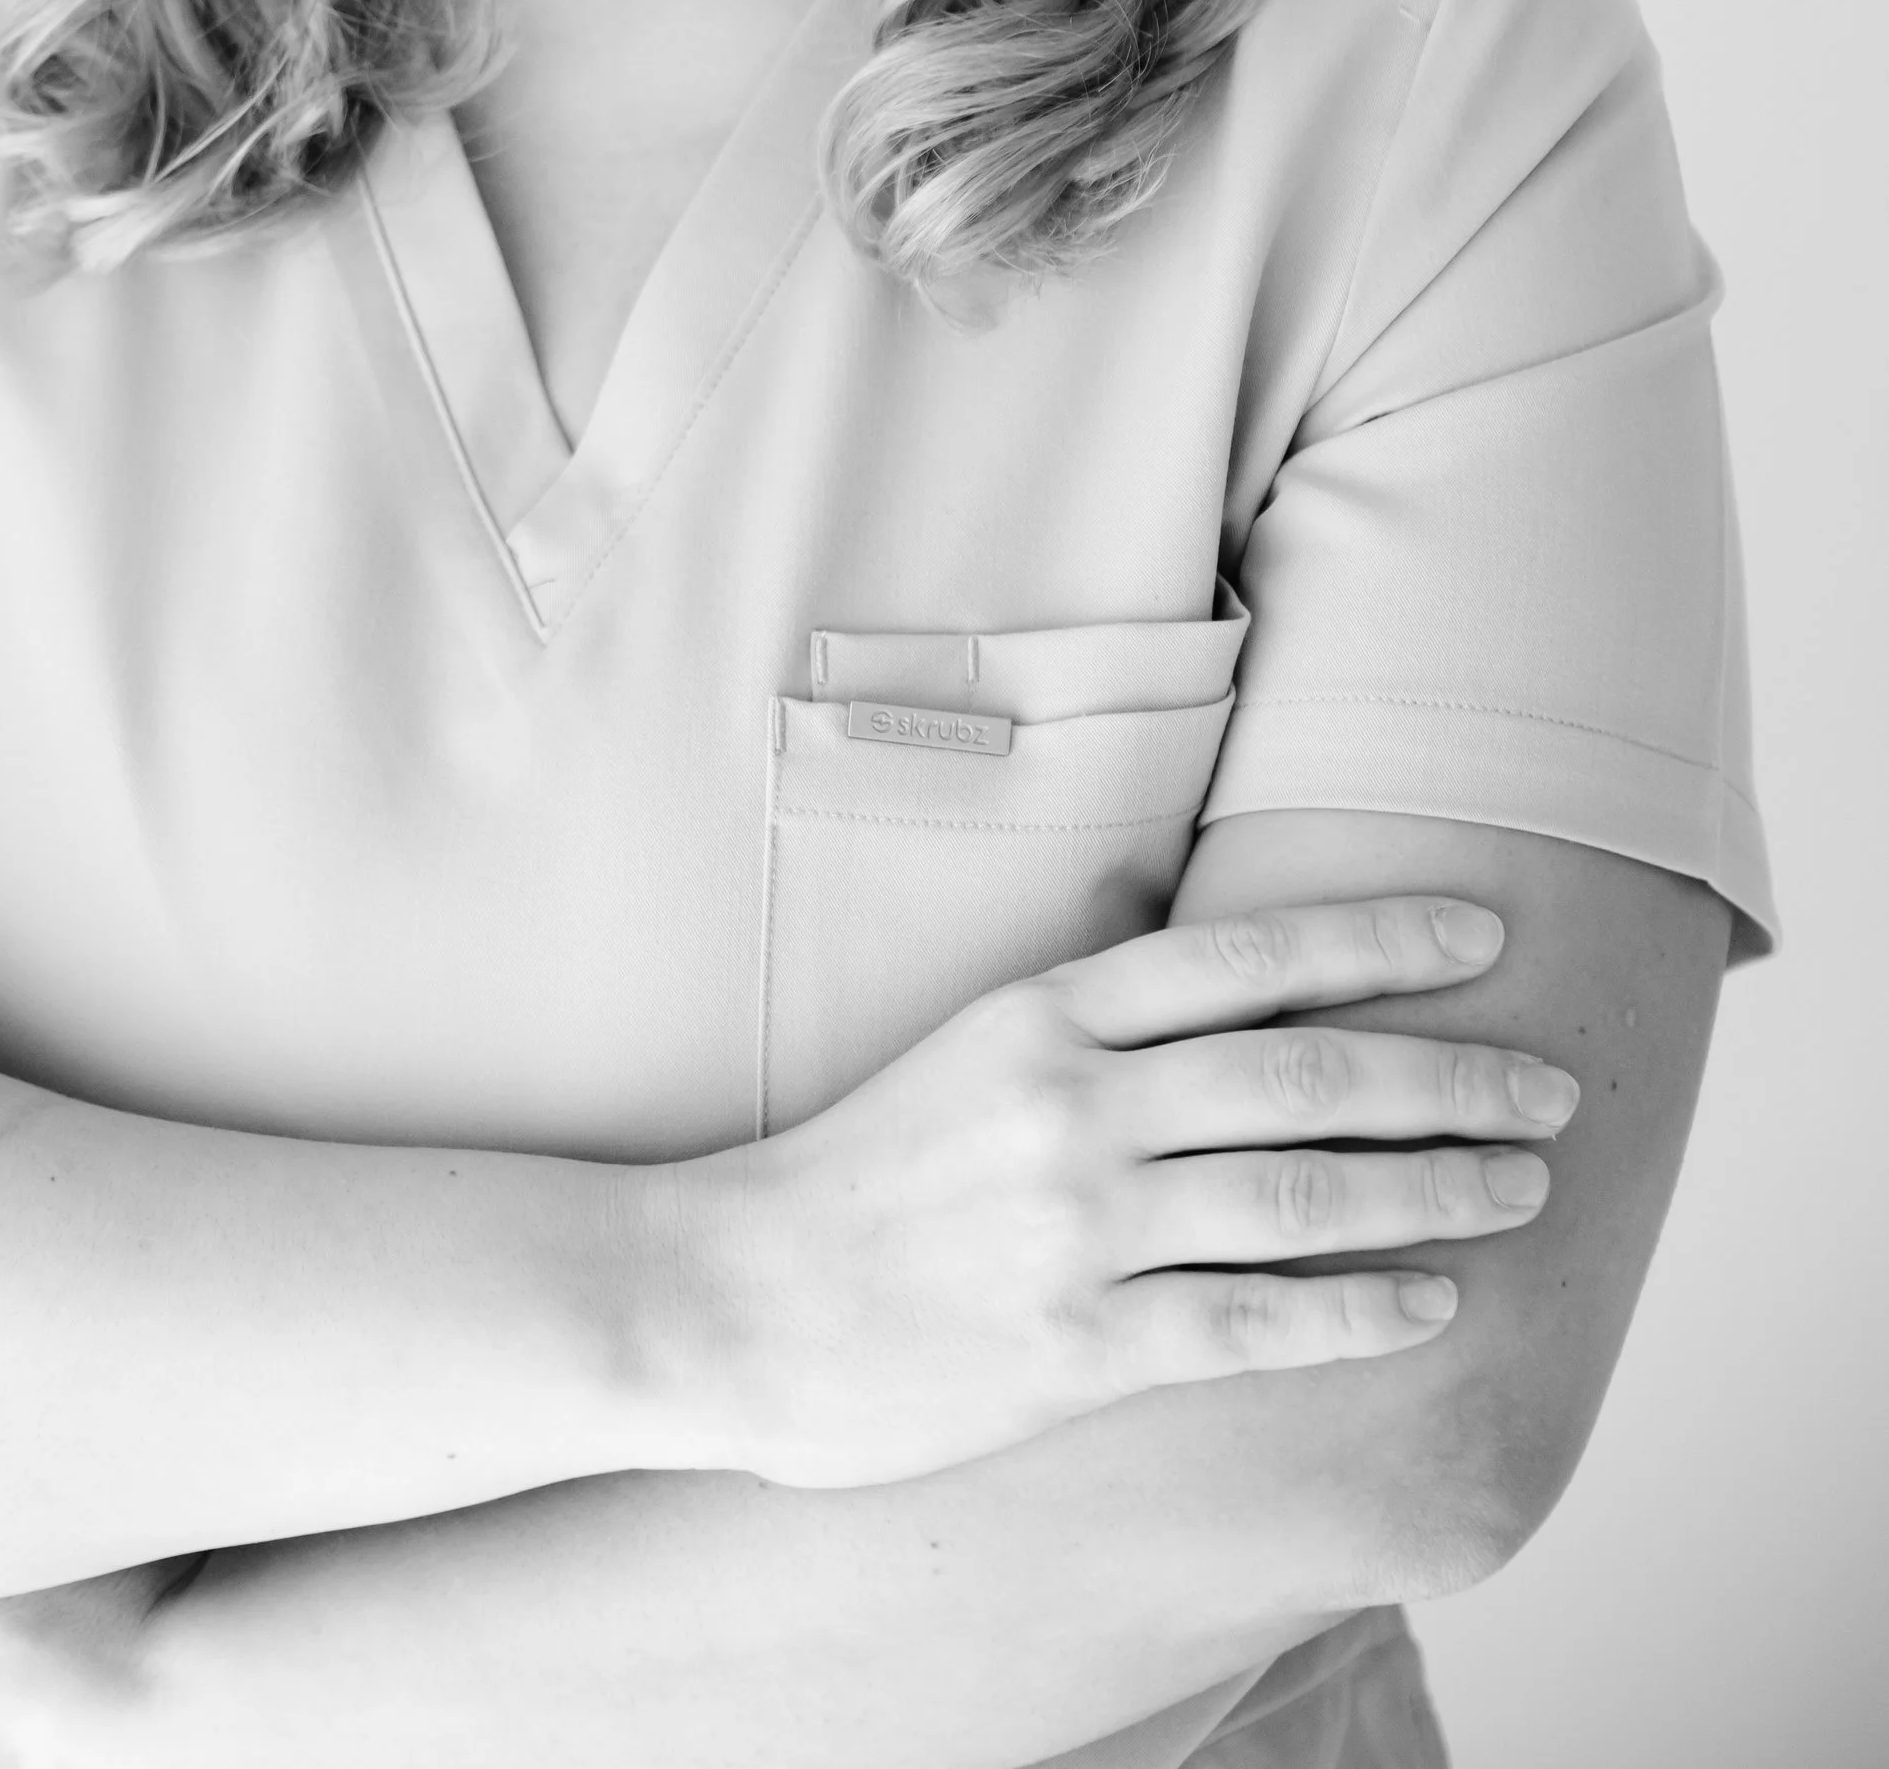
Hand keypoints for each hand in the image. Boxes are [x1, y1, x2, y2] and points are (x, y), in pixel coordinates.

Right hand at [688, 896, 1578, 1488]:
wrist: (731, 1299)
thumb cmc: (861, 1172)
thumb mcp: (966, 1045)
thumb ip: (1089, 1014)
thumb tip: (1218, 970)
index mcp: (1047, 1016)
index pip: (1249, 957)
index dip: (1380, 940)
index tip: (1485, 937)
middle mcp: (1074, 1106)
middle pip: (1308, 1072)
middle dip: (1452, 1075)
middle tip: (1552, 1083)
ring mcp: (1078, 1227)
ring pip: (1302, 1195)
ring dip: (1437, 1188)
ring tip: (1523, 1187)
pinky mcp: (1077, 1346)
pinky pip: (1254, 1322)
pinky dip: (1359, 1309)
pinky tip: (1430, 1304)